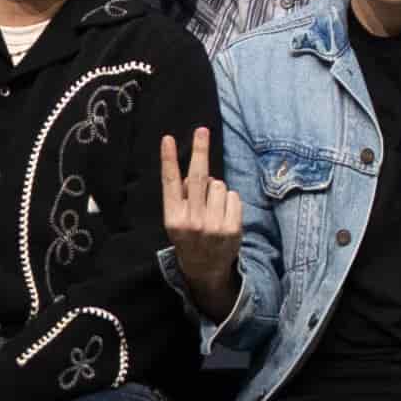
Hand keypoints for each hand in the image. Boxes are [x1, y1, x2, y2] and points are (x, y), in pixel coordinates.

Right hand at [159, 124, 245, 309]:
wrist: (205, 269)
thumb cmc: (189, 237)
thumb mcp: (176, 220)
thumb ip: (182, 197)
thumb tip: (198, 173)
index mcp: (174, 218)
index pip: (170, 183)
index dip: (168, 159)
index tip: (167, 138)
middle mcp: (192, 221)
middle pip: (198, 177)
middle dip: (200, 150)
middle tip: (202, 131)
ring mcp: (213, 225)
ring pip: (219, 185)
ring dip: (217, 189)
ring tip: (212, 208)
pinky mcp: (232, 229)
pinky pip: (233, 196)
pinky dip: (230, 200)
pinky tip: (224, 214)